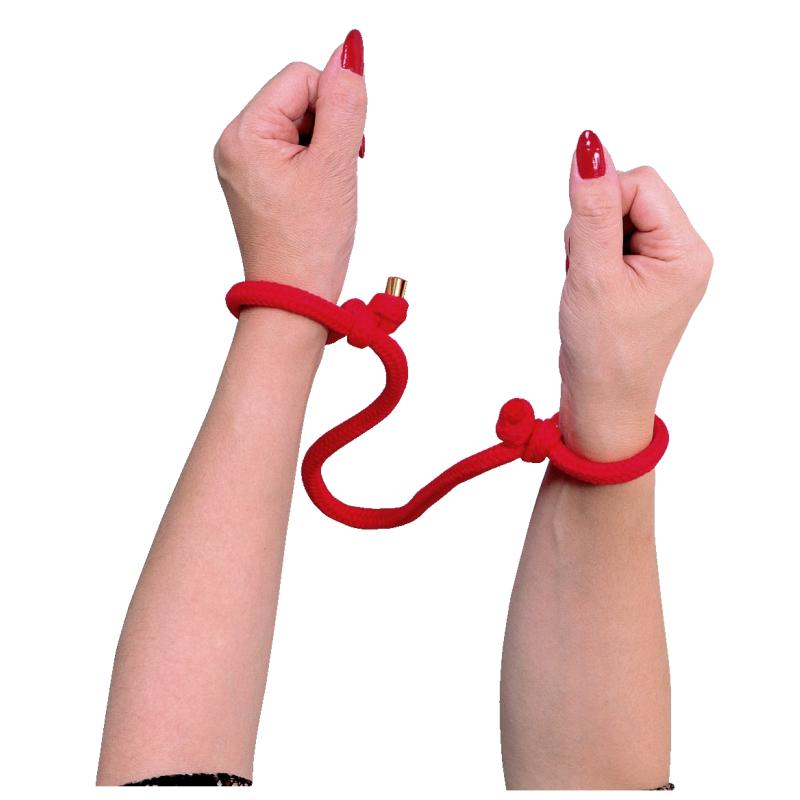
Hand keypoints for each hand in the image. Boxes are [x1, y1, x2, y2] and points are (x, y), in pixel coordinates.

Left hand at [214, 30, 366, 302]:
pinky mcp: (258, 183)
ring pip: (301, 126)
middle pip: (299, 99)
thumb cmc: (308, 245)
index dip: (335, 107)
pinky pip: (294, 151)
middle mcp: (236, 144)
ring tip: (326, 191)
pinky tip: (319, 197)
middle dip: (330, 130)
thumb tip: (348, 51)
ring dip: (326, 150)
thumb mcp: (335, 164)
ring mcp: (245, 165)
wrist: (295, 300)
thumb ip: (345, 102)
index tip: (345, 150)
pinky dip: (317, 166)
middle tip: (334, 176)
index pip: (301, 77)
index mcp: (244, 134)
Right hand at [558, 131, 712, 460]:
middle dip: (592, 226)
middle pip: (628, 196)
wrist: (601, 402)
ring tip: (587, 287)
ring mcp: (663, 266)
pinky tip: (589, 289)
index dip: (600, 203)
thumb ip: (590, 208)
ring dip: (587, 244)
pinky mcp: (643, 276)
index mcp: (685, 251)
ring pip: (614, 218)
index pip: (640, 183)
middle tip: (586, 273)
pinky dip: (589, 258)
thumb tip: (589, 147)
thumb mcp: (592, 274)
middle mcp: (683, 253)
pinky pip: (611, 241)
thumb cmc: (603, 351)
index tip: (584, 250)